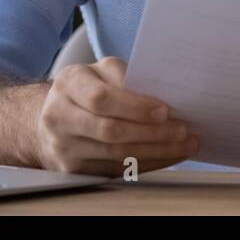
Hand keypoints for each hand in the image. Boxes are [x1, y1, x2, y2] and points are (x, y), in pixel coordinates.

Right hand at [35, 56, 198, 176]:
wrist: (54, 115)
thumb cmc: (88, 87)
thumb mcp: (102, 70)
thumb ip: (126, 77)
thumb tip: (165, 93)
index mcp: (68, 83)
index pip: (101, 98)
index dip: (135, 107)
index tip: (165, 111)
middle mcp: (58, 116)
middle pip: (109, 131)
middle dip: (152, 133)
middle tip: (183, 131)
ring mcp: (63, 146)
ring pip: (115, 154)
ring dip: (156, 151)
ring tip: (185, 145)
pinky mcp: (73, 169)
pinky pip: (115, 169)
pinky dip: (147, 163)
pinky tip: (167, 155)